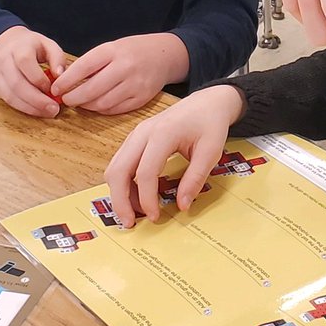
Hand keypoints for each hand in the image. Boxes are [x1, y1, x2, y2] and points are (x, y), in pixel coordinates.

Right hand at [0, 26, 66, 117]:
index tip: (53, 89)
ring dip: (30, 107)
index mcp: (18, 47)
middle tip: (54, 109)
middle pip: (16, 83)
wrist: (0, 45)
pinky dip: (23, 108)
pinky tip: (36, 110)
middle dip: (36, 100)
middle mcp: (3, 60)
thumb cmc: (28, 46)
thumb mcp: (46, 44)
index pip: (25, 62)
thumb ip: (57, 57)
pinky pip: (7, 100)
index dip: (39, 79)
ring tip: (47, 112)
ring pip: (10, 95)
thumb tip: (60, 75)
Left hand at [51, 33, 188, 114]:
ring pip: (102, 103)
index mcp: (114, 50)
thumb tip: (65, 80)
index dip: (66, 80)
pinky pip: (115, 109)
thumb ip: (92, 62)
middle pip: (92, 89)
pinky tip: (97, 104)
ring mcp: (135, 84)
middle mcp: (125, 67)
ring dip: (87, 105)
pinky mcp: (142, 98)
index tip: (56, 87)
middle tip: (65, 99)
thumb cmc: (133, 51)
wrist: (165, 55)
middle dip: (74, 97)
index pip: (84, 67)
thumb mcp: (112, 48)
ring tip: (80, 102)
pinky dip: (102, 109)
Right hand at [105, 84, 245, 225]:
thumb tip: (182, 206)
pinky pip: (121, 163)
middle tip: (130, 223)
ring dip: (120, 193)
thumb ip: (196, 178)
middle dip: (120, 201)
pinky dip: (124, 183)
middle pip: (118, 170)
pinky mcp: (135, 139)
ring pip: (115, 168)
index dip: (147, 199)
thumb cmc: (210, 123)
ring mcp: (136, 134)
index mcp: (163, 133)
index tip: (156, 217)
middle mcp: (143, 132)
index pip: (145, 172)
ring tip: (136, 213)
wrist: (207, 102)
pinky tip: (138, 196)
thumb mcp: (211, 151)